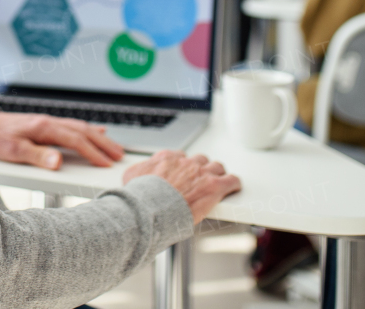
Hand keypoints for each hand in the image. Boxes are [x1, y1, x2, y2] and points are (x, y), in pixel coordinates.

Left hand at [0, 111, 124, 169]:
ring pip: (81, 128)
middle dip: (103, 143)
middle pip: (83, 131)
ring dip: (99, 137)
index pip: (75, 140)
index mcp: (44, 128)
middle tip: (119, 155)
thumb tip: (58, 161)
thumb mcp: (14, 151)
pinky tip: (96, 131)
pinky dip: (87, 130)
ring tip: (113, 147)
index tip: (105, 163)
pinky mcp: (47, 125)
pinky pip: (73, 126)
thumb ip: (37, 156)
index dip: (92, 152)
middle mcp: (50, 122)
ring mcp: (50, 122)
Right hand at [122, 150, 240, 223]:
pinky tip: (233, 187)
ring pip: (217, 167)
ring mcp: (201, 173)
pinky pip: (231, 180)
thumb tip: (133, 177)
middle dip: (201, 169)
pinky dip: (233, 184)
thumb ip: (136, 173)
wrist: (151, 208)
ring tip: (218, 182)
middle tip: (200, 180)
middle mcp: (185, 163)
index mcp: (166, 159)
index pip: (179, 157)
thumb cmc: (141, 197)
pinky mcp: (214, 186)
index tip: (182, 175)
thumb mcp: (130, 179)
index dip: (183, 167)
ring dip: (217, 174)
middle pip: (200, 160)